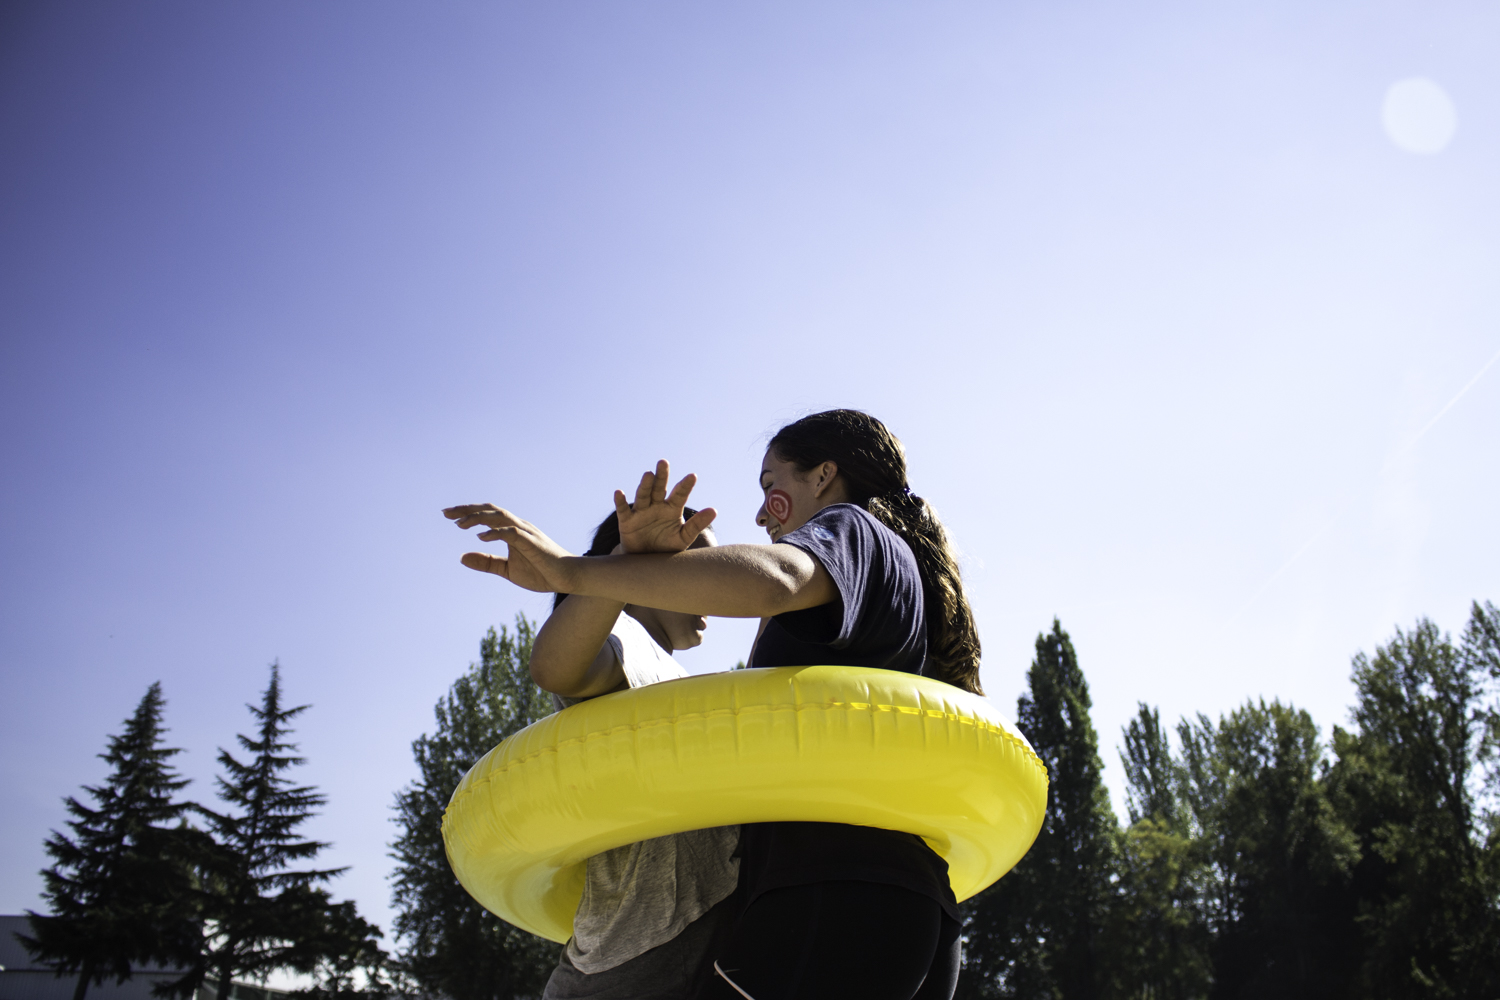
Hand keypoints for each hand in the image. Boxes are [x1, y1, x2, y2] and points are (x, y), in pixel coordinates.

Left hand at [442, 504, 577, 592]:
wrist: (568, 578)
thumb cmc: (542, 573)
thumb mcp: (507, 570)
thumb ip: (486, 562)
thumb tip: (461, 557)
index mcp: (512, 531)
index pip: (487, 516)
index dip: (468, 513)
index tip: (448, 515)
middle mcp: (518, 526)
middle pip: (490, 510)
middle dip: (467, 510)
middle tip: (445, 513)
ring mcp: (525, 532)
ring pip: (499, 517)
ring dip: (478, 518)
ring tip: (459, 524)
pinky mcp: (531, 542)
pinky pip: (511, 532)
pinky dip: (495, 532)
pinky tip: (480, 537)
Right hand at [614, 460, 717, 553]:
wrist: (646, 561)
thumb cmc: (667, 546)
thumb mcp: (683, 537)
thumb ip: (697, 524)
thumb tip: (714, 510)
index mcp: (672, 508)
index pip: (680, 495)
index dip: (685, 486)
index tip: (692, 476)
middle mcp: (656, 506)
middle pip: (659, 488)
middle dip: (662, 476)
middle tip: (663, 462)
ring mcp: (641, 511)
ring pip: (643, 495)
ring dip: (645, 485)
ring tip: (648, 474)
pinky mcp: (627, 521)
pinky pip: (623, 510)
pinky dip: (620, 501)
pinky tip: (619, 492)